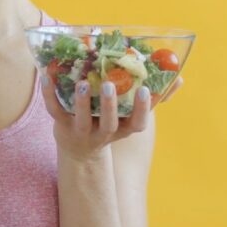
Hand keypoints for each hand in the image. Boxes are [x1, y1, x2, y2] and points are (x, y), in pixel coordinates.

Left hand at [40, 75, 183, 163]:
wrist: (80, 149)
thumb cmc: (109, 122)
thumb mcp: (129, 114)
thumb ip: (152, 96)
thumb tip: (179, 77)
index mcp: (123, 129)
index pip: (137, 123)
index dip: (143, 109)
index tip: (146, 90)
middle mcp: (103, 132)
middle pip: (109, 123)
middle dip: (110, 105)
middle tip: (109, 84)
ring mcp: (82, 131)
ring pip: (81, 119)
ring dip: (81, 102)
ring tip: (82, 83)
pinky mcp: (61, 126)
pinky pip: (54, 110)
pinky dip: (49, 94)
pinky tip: (47, 77)